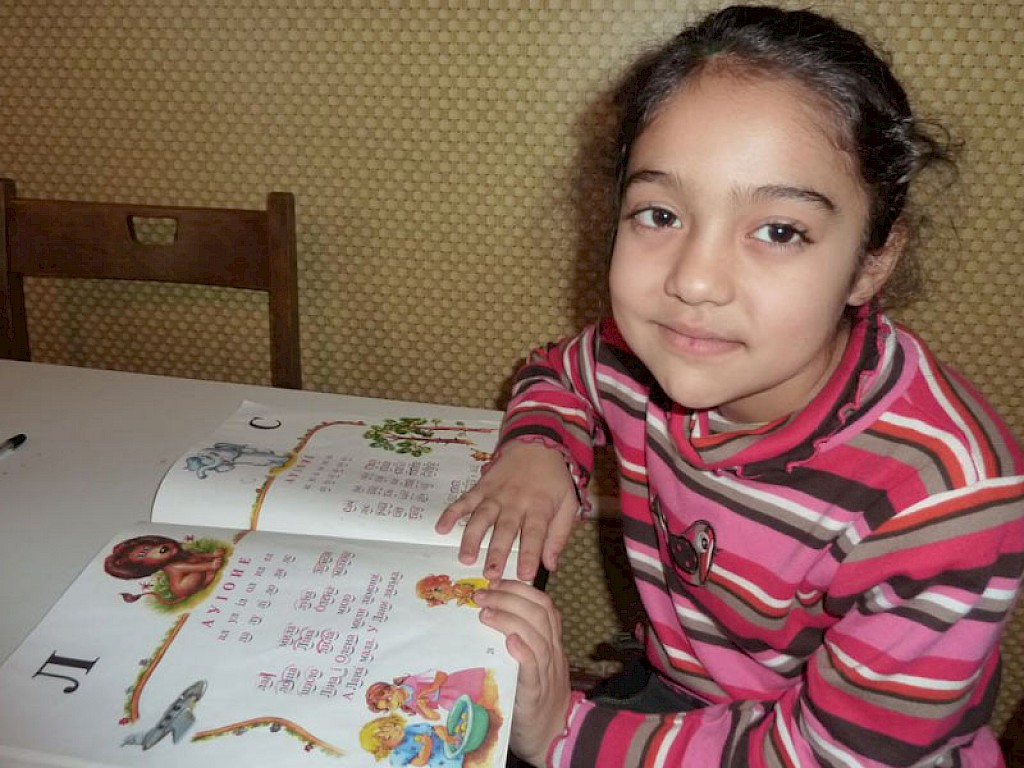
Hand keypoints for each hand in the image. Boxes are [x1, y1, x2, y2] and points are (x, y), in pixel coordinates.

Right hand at [435, 442, 578, 581]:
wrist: (537, 444)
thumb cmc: (554, 480)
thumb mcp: (568, 504)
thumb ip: (559, 535)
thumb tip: (551, 565)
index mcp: (539, 508)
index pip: (535, 535)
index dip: (530, 555)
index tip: (524, 576)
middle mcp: (516, 502)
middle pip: (505, 530)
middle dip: (497, 553)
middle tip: (490, 575)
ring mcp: (496, 495)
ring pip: (482, 518)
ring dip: (472, 538)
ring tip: (465, 558)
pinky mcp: (481, 488)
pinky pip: (464, 501)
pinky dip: (451, 513)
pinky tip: (441, 528)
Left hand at [476, 580, 570, 766]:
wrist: (552, 737)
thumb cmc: (535, 697)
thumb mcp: (532, 663)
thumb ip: (520, 640)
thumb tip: (490, 613)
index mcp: (552, 642)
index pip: (544, 604)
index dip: (520, 589)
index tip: (495, 582)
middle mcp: (553, 652)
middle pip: (539, 613)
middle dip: (509, 597)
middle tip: (482, 595)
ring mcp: (547, 672)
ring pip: (537, 635)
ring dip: (509, 619)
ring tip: (485, 612)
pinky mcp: (536, 694)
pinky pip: (534, 667)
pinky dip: (523, 650)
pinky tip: (509, 641)